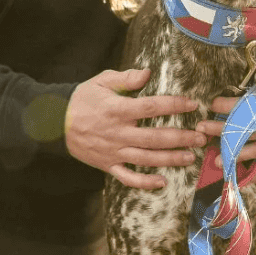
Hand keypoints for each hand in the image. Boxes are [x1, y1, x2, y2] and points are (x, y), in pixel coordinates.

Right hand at [65, 67, 204, 189]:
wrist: (54, 122)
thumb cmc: (81, 99)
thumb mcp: (100, 81)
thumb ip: (125, 78)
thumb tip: (147, 72)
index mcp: (117, 109)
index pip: (152, 107)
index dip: (174, 105)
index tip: (192, 104)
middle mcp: (118, 132)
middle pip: (155, 137)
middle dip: (181, 137)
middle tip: (200, 137)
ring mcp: (113, 151)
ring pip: (146, 158)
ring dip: (170, 159)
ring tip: (190, 157)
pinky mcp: (108, 165)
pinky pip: (128, 177)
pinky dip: (144, 182)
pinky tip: (162, 182)